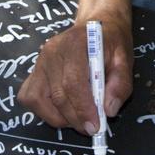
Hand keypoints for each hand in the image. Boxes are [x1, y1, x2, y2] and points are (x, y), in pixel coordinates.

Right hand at [18, 15, 133, 133]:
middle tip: (91, 128)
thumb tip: (108, 111)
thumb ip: (120, 84)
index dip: (83, 109)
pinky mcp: (34, 71)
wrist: (98, 25)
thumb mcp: (124, 59)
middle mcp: (51, 52)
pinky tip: (62, 109)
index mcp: (75, 43)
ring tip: (78, 118)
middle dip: (75, 119)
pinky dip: (43, 110)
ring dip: (58, 117)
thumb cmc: (111, 43)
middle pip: (57, 95)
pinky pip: (29, 97)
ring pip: (38, 100)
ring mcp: (39, 61)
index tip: (95, 126)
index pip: (73, 83)